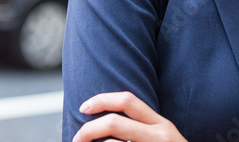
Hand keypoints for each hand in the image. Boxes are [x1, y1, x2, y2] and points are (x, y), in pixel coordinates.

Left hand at [72, 91, 187, 141]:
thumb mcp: (163, 140)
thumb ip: (142, 129)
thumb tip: (107, 125)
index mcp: (161, 125)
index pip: (128, 100)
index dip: (102, 99)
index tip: (84, 107)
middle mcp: (160, 135)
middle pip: (114, 122)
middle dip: (88, 130)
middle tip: (76, 139)